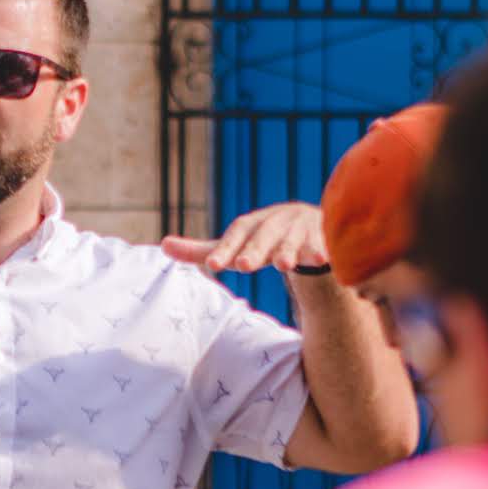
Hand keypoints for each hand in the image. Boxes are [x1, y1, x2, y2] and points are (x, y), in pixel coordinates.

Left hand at [164, 202, 328, 275]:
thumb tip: (162, 245)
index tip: (214, 266)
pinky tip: (321, 260)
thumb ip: (202, 249)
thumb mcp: (235, 245)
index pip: (236, 234)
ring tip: (283, 264)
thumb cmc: (263, 241)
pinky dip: (322, 251)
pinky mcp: (324, 238)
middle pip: (263, 237)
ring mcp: (301, 229)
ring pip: (293, 241)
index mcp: (252, 225)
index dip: (225, 249)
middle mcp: (275, 222)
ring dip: (288, 251)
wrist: (309, 228)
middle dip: (254, 250)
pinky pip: (324, 244)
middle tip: (244, 266)